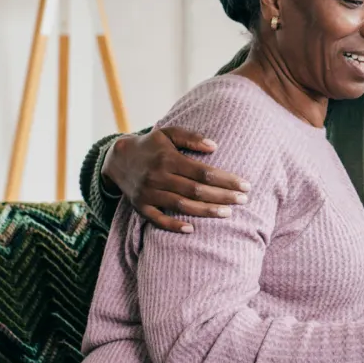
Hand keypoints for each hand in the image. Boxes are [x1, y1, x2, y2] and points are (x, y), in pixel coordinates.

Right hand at [101, 127, 250, 233]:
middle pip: (196, 190)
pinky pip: (157, 219)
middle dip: (222, 196)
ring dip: (206, 211)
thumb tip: (215, 146)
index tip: (245, 185)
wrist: (118, 158)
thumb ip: (191, 137)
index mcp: (168, 158)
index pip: (203, 172)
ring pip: (181, 205)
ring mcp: (148, 193)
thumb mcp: (168, 133)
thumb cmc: (151, 145)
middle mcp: (158, 176)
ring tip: (227, 213)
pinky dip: (173, 225)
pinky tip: (192, 229)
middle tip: (244, 200)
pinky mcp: (140, 206)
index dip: (226, 179)